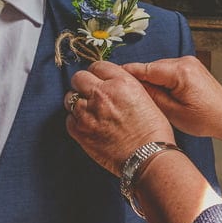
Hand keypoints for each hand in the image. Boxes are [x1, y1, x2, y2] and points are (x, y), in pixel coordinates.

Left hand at [66, 60, 174, 176]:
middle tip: (90, 94)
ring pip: (70, 98)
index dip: (97, 73)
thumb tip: (109, 84)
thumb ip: (123, 86)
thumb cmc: (152, 130)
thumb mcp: (144, 97)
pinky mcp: (80, 132)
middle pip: (78, 78)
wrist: (148, 157)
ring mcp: (88, 113)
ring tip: (89, 112)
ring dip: (77, 103)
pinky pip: (69, 120)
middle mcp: (102, 94)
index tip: (98, 80)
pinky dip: (76, 121)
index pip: (98, 66)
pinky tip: (88, 126)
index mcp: (121, 82)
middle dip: (83, 84)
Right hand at [123, 56, 221, 142]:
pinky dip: (160, 81)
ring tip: (141, 98)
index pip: (145, 69)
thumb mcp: (174, 113)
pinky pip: (167, 71)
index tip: (109, 79)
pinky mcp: (190, 66)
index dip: (126, 75)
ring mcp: (188, 62)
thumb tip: (132, 88)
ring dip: (150, 81)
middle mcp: (184, 61)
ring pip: (157, 69)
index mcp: (180, 71)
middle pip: (150, 68)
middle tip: (123, 95)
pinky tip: (157, 94)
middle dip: (138, 80)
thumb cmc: (207, 119)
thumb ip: (152, 97)